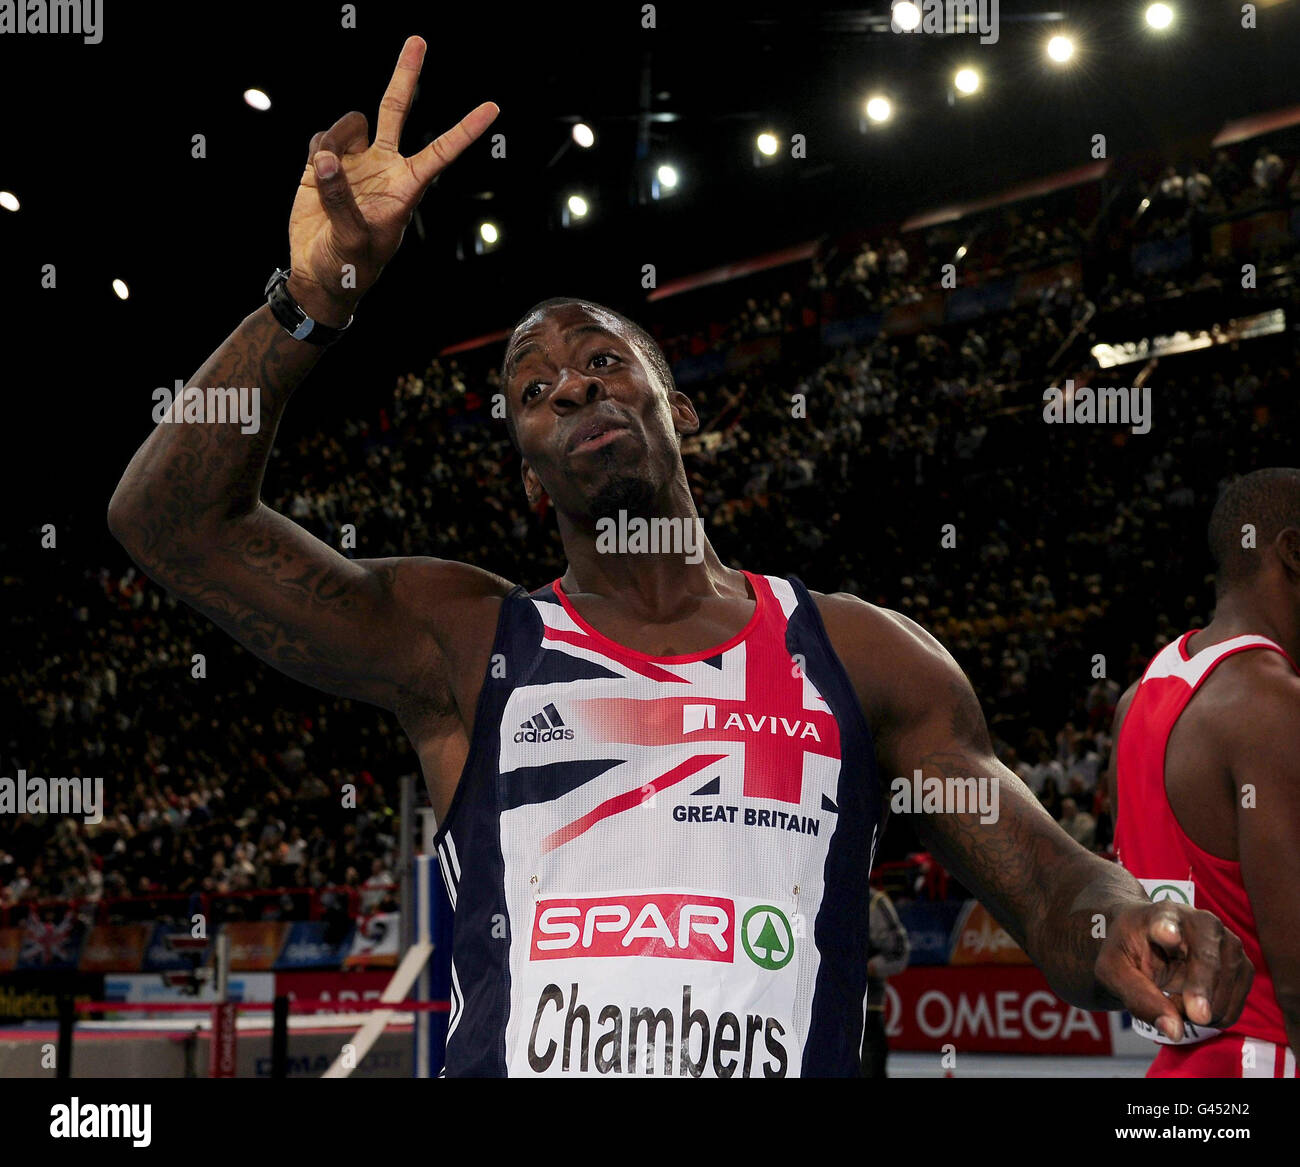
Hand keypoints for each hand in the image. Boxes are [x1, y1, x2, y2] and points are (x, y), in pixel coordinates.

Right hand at [286, 35, 498, 323]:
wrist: (319, 272)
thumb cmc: (350, 268)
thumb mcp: (352, 241)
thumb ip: (341, 199)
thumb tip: (327, 158)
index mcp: (405, 189)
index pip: (441, 152)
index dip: (466, 130)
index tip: (493, 110)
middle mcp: (384, 167)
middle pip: (397, 110)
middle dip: (406, 75)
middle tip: (418, 41)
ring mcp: (355, 161)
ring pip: (349, 122)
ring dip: (334, 139)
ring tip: (326, 172)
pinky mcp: (325, 163)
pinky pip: (320, 140)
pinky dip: (316, 152)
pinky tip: (316, 173)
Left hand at [1095, 903, 1252, 1039]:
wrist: (1147, 941)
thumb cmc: (1128, 953)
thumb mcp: (1114, 973)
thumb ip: (1139, 998)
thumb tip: (1174, 1031)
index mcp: (1160, 914)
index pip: (1164, 919)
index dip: (1166, 927)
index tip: (1166, 934)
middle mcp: (1200, 922)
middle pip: (1207, 954)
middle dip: (1203, 986)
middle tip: (1197, 1016)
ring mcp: (1227, 942)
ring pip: (1229, 980)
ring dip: (1207, 1007)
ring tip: (1175, 1005)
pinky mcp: (1241, 965)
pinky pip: (1238, 999)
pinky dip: (1218, 1014)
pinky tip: (1194, 1009)